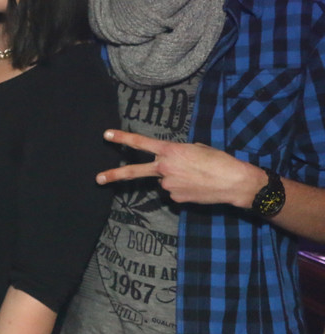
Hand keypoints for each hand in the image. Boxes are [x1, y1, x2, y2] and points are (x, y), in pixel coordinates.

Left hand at [96, 129, 264, 207]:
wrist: (234, 182)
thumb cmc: (218, 160)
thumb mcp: (195, 148)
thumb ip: (176, 154)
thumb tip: (168, 163)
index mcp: (170, 151)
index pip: (141, 143)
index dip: (122, 138)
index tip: (106, 135)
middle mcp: (165, 168)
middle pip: (135, 172)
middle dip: (114, 175)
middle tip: (98, 178)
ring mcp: (168, 185)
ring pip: (164, 181)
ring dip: (174, 179)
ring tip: (195, 177)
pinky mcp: (176, 199)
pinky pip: (174, 192)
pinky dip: (183, 189)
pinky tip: (197, 187)